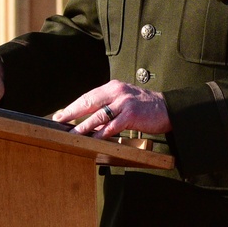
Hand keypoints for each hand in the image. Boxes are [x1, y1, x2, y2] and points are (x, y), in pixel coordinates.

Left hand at [53, 83, 171, 138]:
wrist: (167, 108)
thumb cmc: (144, 106)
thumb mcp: (124, 100)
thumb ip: (108, 106)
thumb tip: (88, 120)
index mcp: (112, 87)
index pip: (88, 96)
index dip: (73, 106)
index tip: (60, 114)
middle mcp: (116, 91)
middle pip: (89, 102)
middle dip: (72, 112)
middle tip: (59, 121)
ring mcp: (124, 102)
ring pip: (98, 115)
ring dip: (84, 126)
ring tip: (73, 134)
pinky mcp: (131, 114)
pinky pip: (112, 125)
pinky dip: (102, 133)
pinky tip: (93, 139)